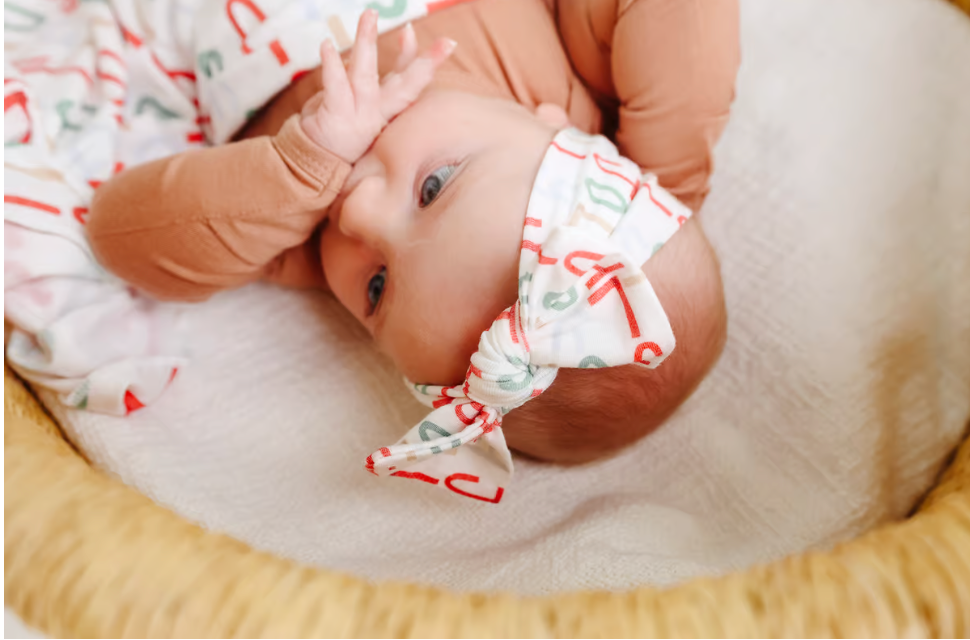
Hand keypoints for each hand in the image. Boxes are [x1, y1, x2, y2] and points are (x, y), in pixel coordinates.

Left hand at [300, 10, 456, 162]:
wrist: (317, 164)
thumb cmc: (341, 132)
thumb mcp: (365, 106)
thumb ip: (374, 77)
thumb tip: (383, 52)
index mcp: (389, 111)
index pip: (412, 83)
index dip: (429, 62)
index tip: (448, 43)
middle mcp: (379, 115)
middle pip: (406, 86)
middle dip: (425, 63)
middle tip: (442, 40)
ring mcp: (359, 117)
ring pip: (366, 76)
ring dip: (368, 43)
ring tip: (370, 16)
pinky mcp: (336, 118)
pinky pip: (335, 87)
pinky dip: (332, 65)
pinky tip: (327, 46)